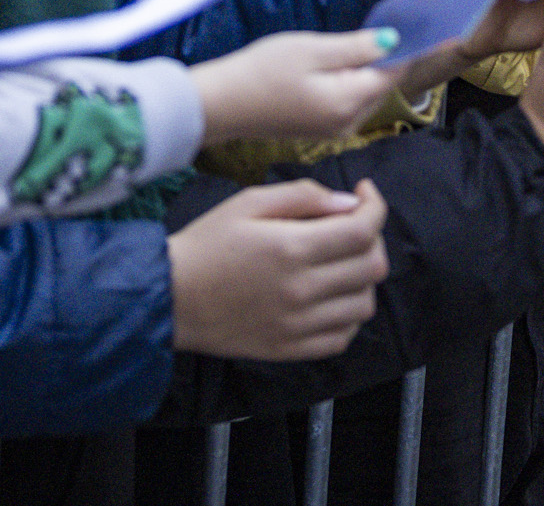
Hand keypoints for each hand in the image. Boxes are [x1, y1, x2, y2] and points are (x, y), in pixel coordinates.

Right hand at [167, 178, 387, 359]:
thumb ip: (303, 196)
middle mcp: (301, 291)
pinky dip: (347, 315)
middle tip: (351, 225)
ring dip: (362, 279)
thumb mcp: (248, 202)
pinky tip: (330, 296)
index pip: (363, 231)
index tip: (365, 194)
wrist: (168, 298)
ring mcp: (297, 325)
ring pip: (364, 304)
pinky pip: (342, 337)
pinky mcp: (289, 349)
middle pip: (372, 267)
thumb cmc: (205, 245)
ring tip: (341, 262)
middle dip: (372, 238)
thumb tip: (348, 203)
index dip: (375, 206)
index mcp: (292, 249)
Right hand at [191, 30, 400, 144]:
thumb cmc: (262, 71)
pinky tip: (331, 66)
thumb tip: (396, 40)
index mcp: (349, 101)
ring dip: (366, 70)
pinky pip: (350, 102)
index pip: (394, 73)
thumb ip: (357, 47)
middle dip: (384, 58)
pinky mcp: (322, 129)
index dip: (409, 48)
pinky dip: (350, 83)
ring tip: (347, 45)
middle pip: (383, 85)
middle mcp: (349, 122)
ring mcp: (336, 130)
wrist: (222, 104)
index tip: (420, 25)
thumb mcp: (311, 50)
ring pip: (367, 93)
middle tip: (376, 27)